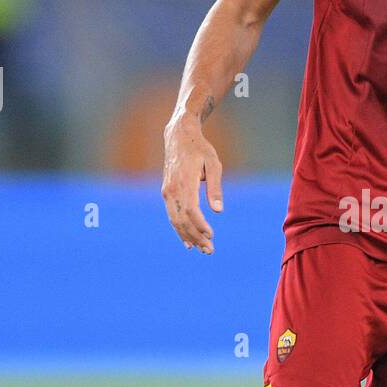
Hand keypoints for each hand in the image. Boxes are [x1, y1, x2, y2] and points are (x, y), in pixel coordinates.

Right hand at [161, 112, 222, 252]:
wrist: (179, 136)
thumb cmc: (200, 149)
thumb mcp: (213, 164)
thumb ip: (215, 187)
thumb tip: (219, 210)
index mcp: (184, 182)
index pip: (191, 210)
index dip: (200, 225)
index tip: (211, 235)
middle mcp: (172, 190)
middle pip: (182, 220)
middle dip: (195, 237)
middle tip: (209, 250)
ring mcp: (167, 192)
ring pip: (175, 220)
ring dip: (188, 237)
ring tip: (201, 249)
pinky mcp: (167, 193)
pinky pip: (172, 215)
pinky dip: (179, 230)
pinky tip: (187, 242)